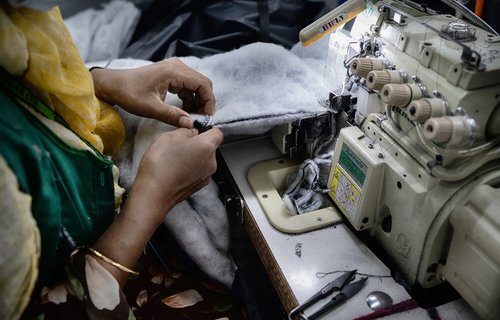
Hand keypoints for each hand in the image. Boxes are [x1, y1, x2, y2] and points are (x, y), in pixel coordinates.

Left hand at [91, 58, 215, 127]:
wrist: (113, 85)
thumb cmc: (128, 93)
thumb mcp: (150, 107)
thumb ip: (172, 115)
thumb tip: (190, 124)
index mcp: (174, 71)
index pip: (203, 84)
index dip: (209, 101)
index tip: (206, 117)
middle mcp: (177, 67)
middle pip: (202, 83)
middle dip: (205, 102)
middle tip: (200, 119)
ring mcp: (175, 70)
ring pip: (197, 85)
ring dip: (197, 101)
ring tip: (191, 117)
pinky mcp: (172, 75)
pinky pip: (188, 86)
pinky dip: (190, 99)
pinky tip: (184, 111)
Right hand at [93, 127, 222, 284]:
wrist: (149, 199)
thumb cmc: (157, 164)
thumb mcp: (168, 139)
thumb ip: (184, 132)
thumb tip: (192, 132)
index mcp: (207, 149)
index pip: (217, 132)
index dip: (205, 128)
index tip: (191, 130)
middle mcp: (211, 165)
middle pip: (208, 148)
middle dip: (196, 145)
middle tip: (174, 145)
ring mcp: (204, 180)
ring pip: (201, 161)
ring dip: (190, 158)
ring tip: (169, 160)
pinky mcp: (195, 190)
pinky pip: (194, 174)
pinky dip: (185, 171)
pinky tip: (169, 173)